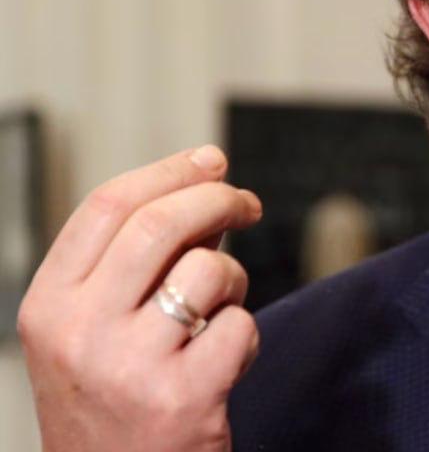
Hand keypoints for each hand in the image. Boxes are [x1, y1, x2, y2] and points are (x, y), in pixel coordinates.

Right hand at [17, 145, 262, 451]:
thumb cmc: (113, 404)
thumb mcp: (92, 332)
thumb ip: (132, 265)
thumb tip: (202, 185)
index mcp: (48, 306)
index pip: (106, 206)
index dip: (168, 171)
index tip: (210, 159)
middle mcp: (79, 333)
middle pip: (160, 224)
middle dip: (216, 199)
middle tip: (246, 202)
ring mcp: (129, 367)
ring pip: (207, 271)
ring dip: (231, 279)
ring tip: (218, 313)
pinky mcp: (183, 398)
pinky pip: (239, 326)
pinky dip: (245, 337)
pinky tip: (225, 363)